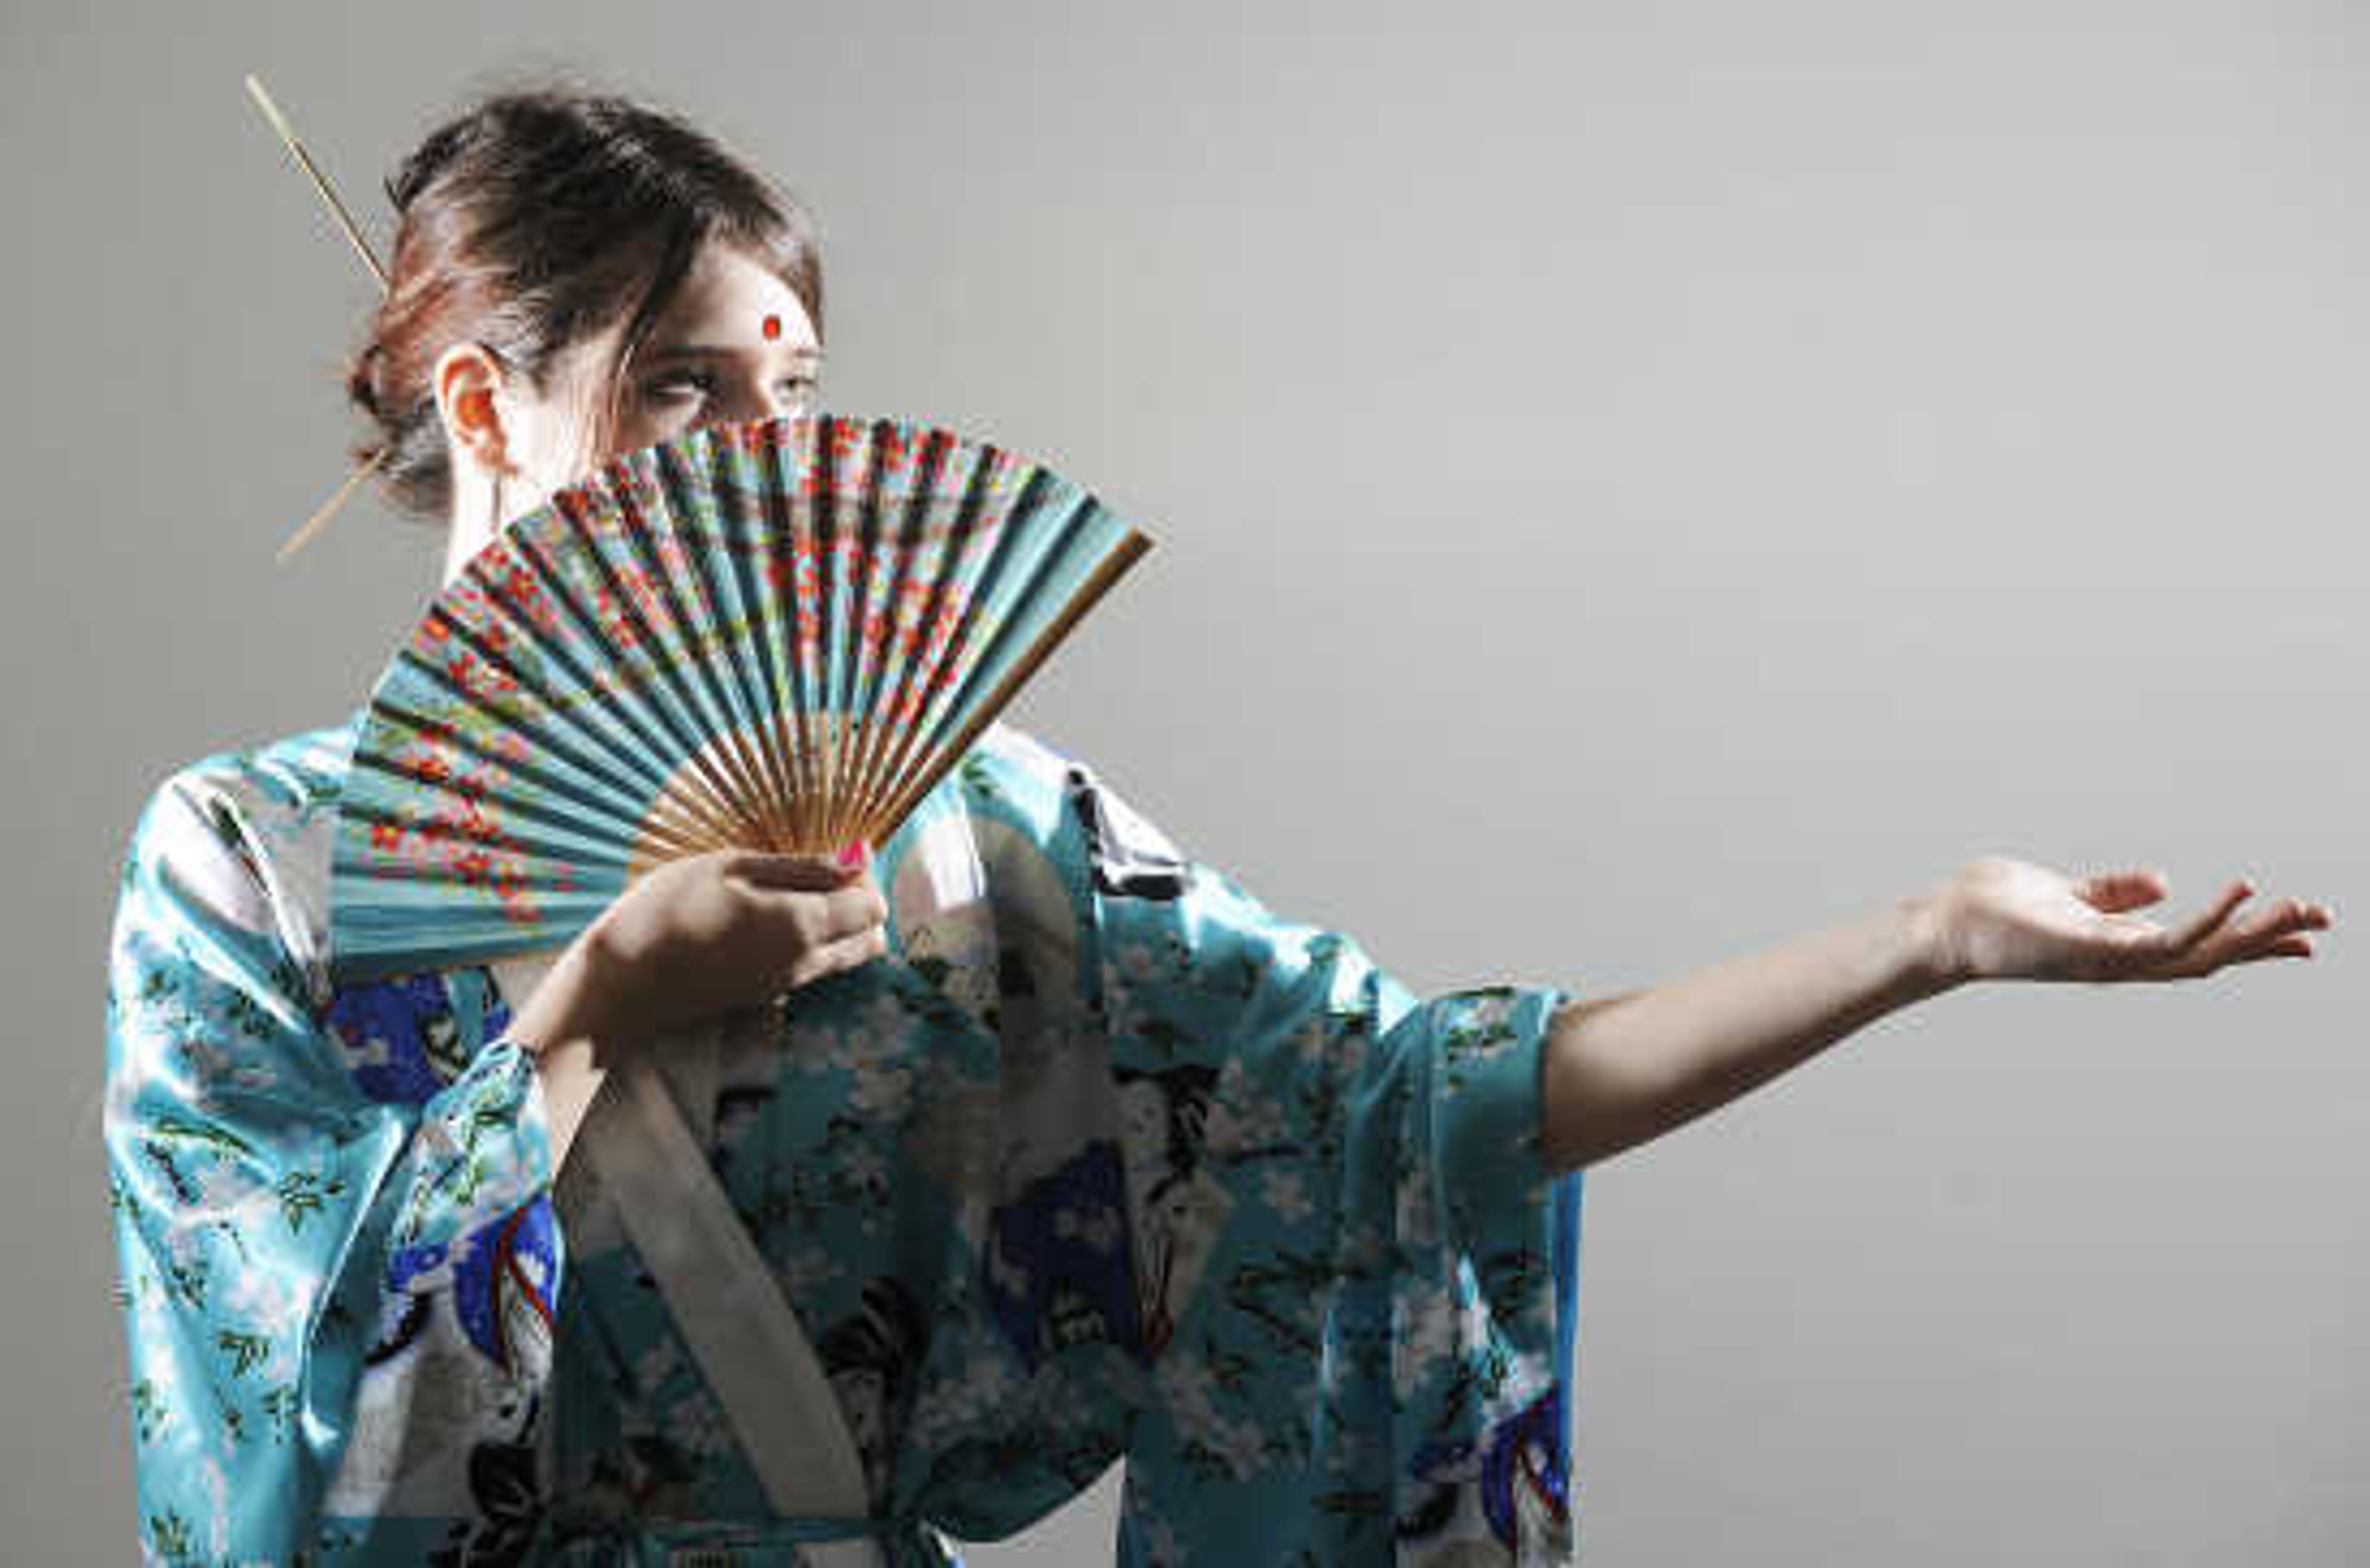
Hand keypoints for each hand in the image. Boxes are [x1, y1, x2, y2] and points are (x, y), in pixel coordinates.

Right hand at [570, 843, 888, 1040]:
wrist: (622, 982)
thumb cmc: (672, 909)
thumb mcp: (735, 867)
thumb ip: (802, 867)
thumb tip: (858, 859)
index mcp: (805, 925)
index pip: (874, 907)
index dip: (864, 877)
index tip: (833, 855)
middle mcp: (807, 962)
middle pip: (870, 939)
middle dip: (861, 905)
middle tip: (818, 875)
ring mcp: (786, 985)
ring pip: (844, 957)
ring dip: (837, 926)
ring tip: (788, 894)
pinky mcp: (764, 997)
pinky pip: (812, 969)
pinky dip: (811, 944)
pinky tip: (766, 920)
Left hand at [1922, 855, 2332, 984]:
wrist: (1947, 922)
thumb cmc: (1999, 909)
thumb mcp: (2069, 893)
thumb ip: (2113, 893)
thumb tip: (2161, 882)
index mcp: (2122, 944)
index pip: (2200, 945)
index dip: (2249, 939)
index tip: (2301, 931)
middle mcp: (2123, 958)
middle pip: (2213, 955)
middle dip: (2269, 940)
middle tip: (2324, 920)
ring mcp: (2111, 959)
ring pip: (2202, 952)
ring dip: (2254, 933)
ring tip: (2301, 910)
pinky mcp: (2094, 950)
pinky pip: (2165, 939)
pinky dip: (2207, 917)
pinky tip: (2240, 891)